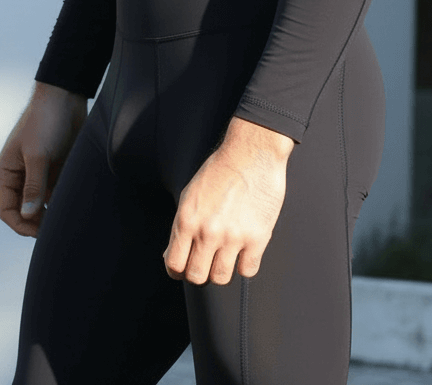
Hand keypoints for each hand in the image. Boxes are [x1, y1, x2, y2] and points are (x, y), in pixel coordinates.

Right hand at [0, 81, 87, 236]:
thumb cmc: (45, 121)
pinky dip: (61, 201)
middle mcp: (20, 176)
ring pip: (41, 204)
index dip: (20, 224)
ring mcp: (38, 173)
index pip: (7, 209)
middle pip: (24, 210)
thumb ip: (34, 185)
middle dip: (36, 223)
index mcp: (6, 172)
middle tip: (56, 230)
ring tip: (66, 219)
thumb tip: (28, 215)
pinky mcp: (55, 169)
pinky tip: (72, 205)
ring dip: (51, 213)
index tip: (39, 233)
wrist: (66, 97)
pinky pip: (55, 193)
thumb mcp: (38, 154)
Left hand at [163, 116, 294, 284]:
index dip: (178, 270)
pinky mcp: (257, 238)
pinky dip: (245, 264)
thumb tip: (173, 254)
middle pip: (196, 276)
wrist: (252, 152)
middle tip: (206, 261)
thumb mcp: (191, 194)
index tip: (184, 268)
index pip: (174, 265)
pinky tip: (245, 250)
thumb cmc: (221, 169)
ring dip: (222, 269)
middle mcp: (207, 232)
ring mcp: (233, 237)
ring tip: (226, 255)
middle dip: (199, 272)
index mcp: (187, 219)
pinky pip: (248, 270)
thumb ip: (182, 226)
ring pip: (221, 278)